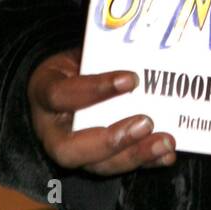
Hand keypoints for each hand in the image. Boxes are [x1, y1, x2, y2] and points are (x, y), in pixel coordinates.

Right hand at [27, 47, 176, 175]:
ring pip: (97, 166)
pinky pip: (118, 168)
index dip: (95, 89)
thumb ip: (102, 54)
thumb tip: (140, 41)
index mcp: (44, 94)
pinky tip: (167, 155)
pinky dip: (145, 162)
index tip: (131, 79)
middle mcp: (51, 131)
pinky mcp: (94, 162)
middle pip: (70, 150)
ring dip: (135, 155)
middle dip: (111, 140)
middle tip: (146, 123)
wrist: (66, 82)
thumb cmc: (77, 65)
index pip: (62, 95)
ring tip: (165, 141)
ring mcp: (72, 151)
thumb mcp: (80, 52)